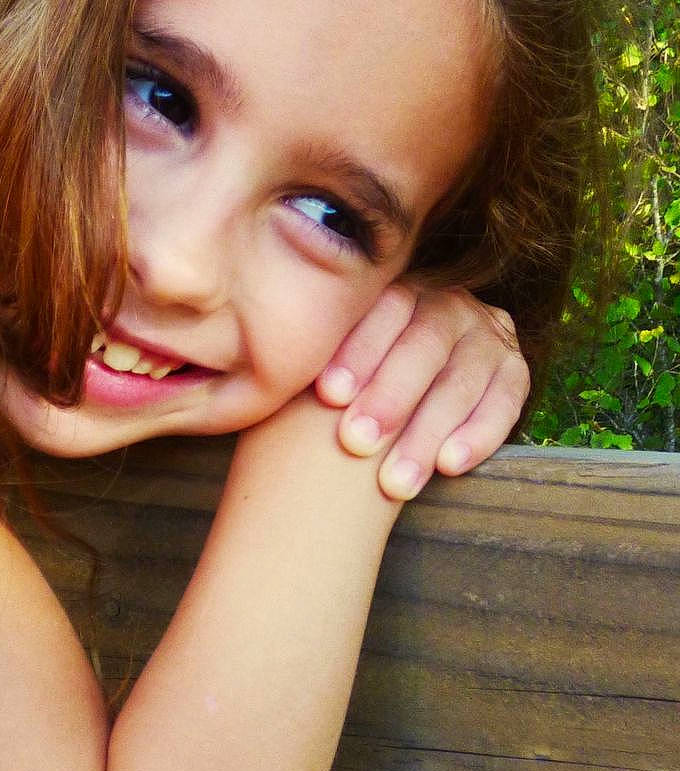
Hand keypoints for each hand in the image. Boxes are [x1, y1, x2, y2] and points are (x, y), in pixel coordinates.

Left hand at [315, 283, 529, 501]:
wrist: (397, 410)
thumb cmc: (346, 393)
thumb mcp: (333, 366)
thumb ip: (314, 357)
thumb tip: (255, 363)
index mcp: (400, 290)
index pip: (383, 311)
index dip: (357, 353)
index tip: (326, 396)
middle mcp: (449, 304)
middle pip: (423, 345)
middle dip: (389, 396)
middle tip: (356, 443)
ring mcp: (487, 335)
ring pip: (461, 380)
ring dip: (428, 431)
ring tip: (394, 481)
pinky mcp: (514, 371)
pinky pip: (505, 401)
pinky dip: (479, 434)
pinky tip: (449, 466)